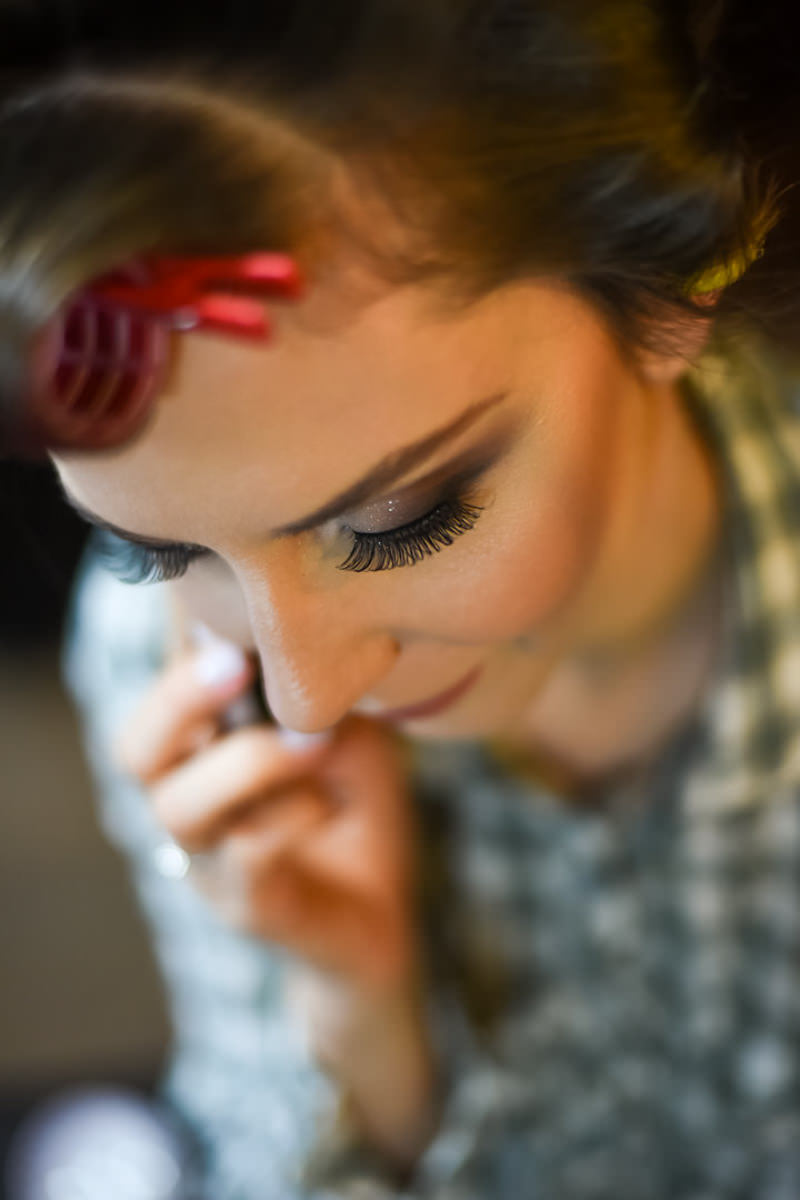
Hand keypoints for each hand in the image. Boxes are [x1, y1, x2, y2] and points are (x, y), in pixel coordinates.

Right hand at [113, 640, 416, 992]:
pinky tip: (328, 802)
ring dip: (249, 762)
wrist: (382, 911)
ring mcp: (209, 861)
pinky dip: (289, 817)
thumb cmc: (352, 805)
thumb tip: (306, 643)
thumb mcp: (346, 729)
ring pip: (179, 809)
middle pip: (133, 751)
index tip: (223, 607)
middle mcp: (188, 803)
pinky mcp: (248, 906)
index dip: (177, 651)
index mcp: (201, 751)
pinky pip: (246, 857)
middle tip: (236, 661)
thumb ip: (318, 694)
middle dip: (178, 699)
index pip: (160, 696)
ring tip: (314, 743)